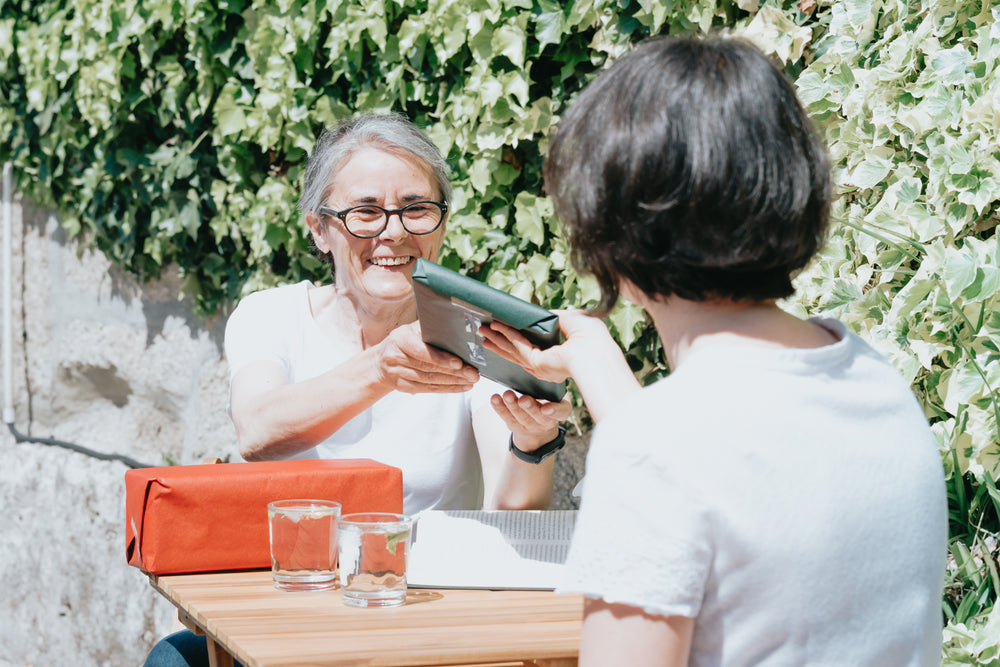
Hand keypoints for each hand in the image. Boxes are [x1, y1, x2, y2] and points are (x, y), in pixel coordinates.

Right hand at [372, 321, 479, 392]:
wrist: (381, 359)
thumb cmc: (405, 339)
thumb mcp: (413, 328)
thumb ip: (430, 328)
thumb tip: (457, 326)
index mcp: (399, 339)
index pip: (421, 351)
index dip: (441, 358)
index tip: (459, 363)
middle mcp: (395, 358)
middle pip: (428, 368)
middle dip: (454, 372)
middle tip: (473, 374)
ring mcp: (397, 374)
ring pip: (430, 381)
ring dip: (453, 382)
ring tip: (471, 380)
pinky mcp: (402, 387)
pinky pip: (427, 389)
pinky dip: (447, 389)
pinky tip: (461, 387)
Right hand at [480, 309, 614, 382]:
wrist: (596, 350)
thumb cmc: (591, 336)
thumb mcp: (571, 319)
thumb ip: (553, 318)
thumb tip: (541, 316)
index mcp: (556, 355)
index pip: (532, 347)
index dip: (516, 339)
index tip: (503, 330)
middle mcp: (547, 364)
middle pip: (516, 351)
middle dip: (499, 341)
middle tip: (484, 333)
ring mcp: (541, 366)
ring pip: (513, 350)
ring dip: (497, 338)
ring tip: (482, 331)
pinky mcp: (537, 364)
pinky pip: (518, 345)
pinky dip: (506, 334)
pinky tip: (496, 326)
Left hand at [490, 390, 572, 452]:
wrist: (540, 427)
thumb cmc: (551, 401)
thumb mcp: (559, 396)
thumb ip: (553, 386)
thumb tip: (542, 366)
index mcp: (561, 411)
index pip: (561, 412)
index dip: (554, 411)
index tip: (546, 408)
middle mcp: (546, 421)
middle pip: (537, 416)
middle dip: (529, 407)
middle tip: (522, 400)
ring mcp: (530, 425)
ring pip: (521, 417)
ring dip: (512, 406)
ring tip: (507, 395)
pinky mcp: (516, 426)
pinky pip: (507, 417)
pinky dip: (500, 408)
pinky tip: (494, 399)